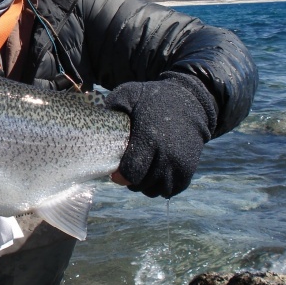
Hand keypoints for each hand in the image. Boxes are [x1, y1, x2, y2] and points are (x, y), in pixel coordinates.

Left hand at [105, 72, 217, 198]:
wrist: (191, 101)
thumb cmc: (153, 98)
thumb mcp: (129, 94)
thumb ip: (112, 106)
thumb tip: (94, 117)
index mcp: (149, 138)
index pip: (131, 172)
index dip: (119, 175)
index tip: (115, 170)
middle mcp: (166, 155)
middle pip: (142, 184)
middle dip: (130, 180)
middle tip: (127, 170)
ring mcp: (180, 164)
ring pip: (156, 190)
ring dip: (145, 185)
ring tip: (140, 172)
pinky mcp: (189, 169)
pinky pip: (172, 189)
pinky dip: (161, 186)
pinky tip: (154, 174)